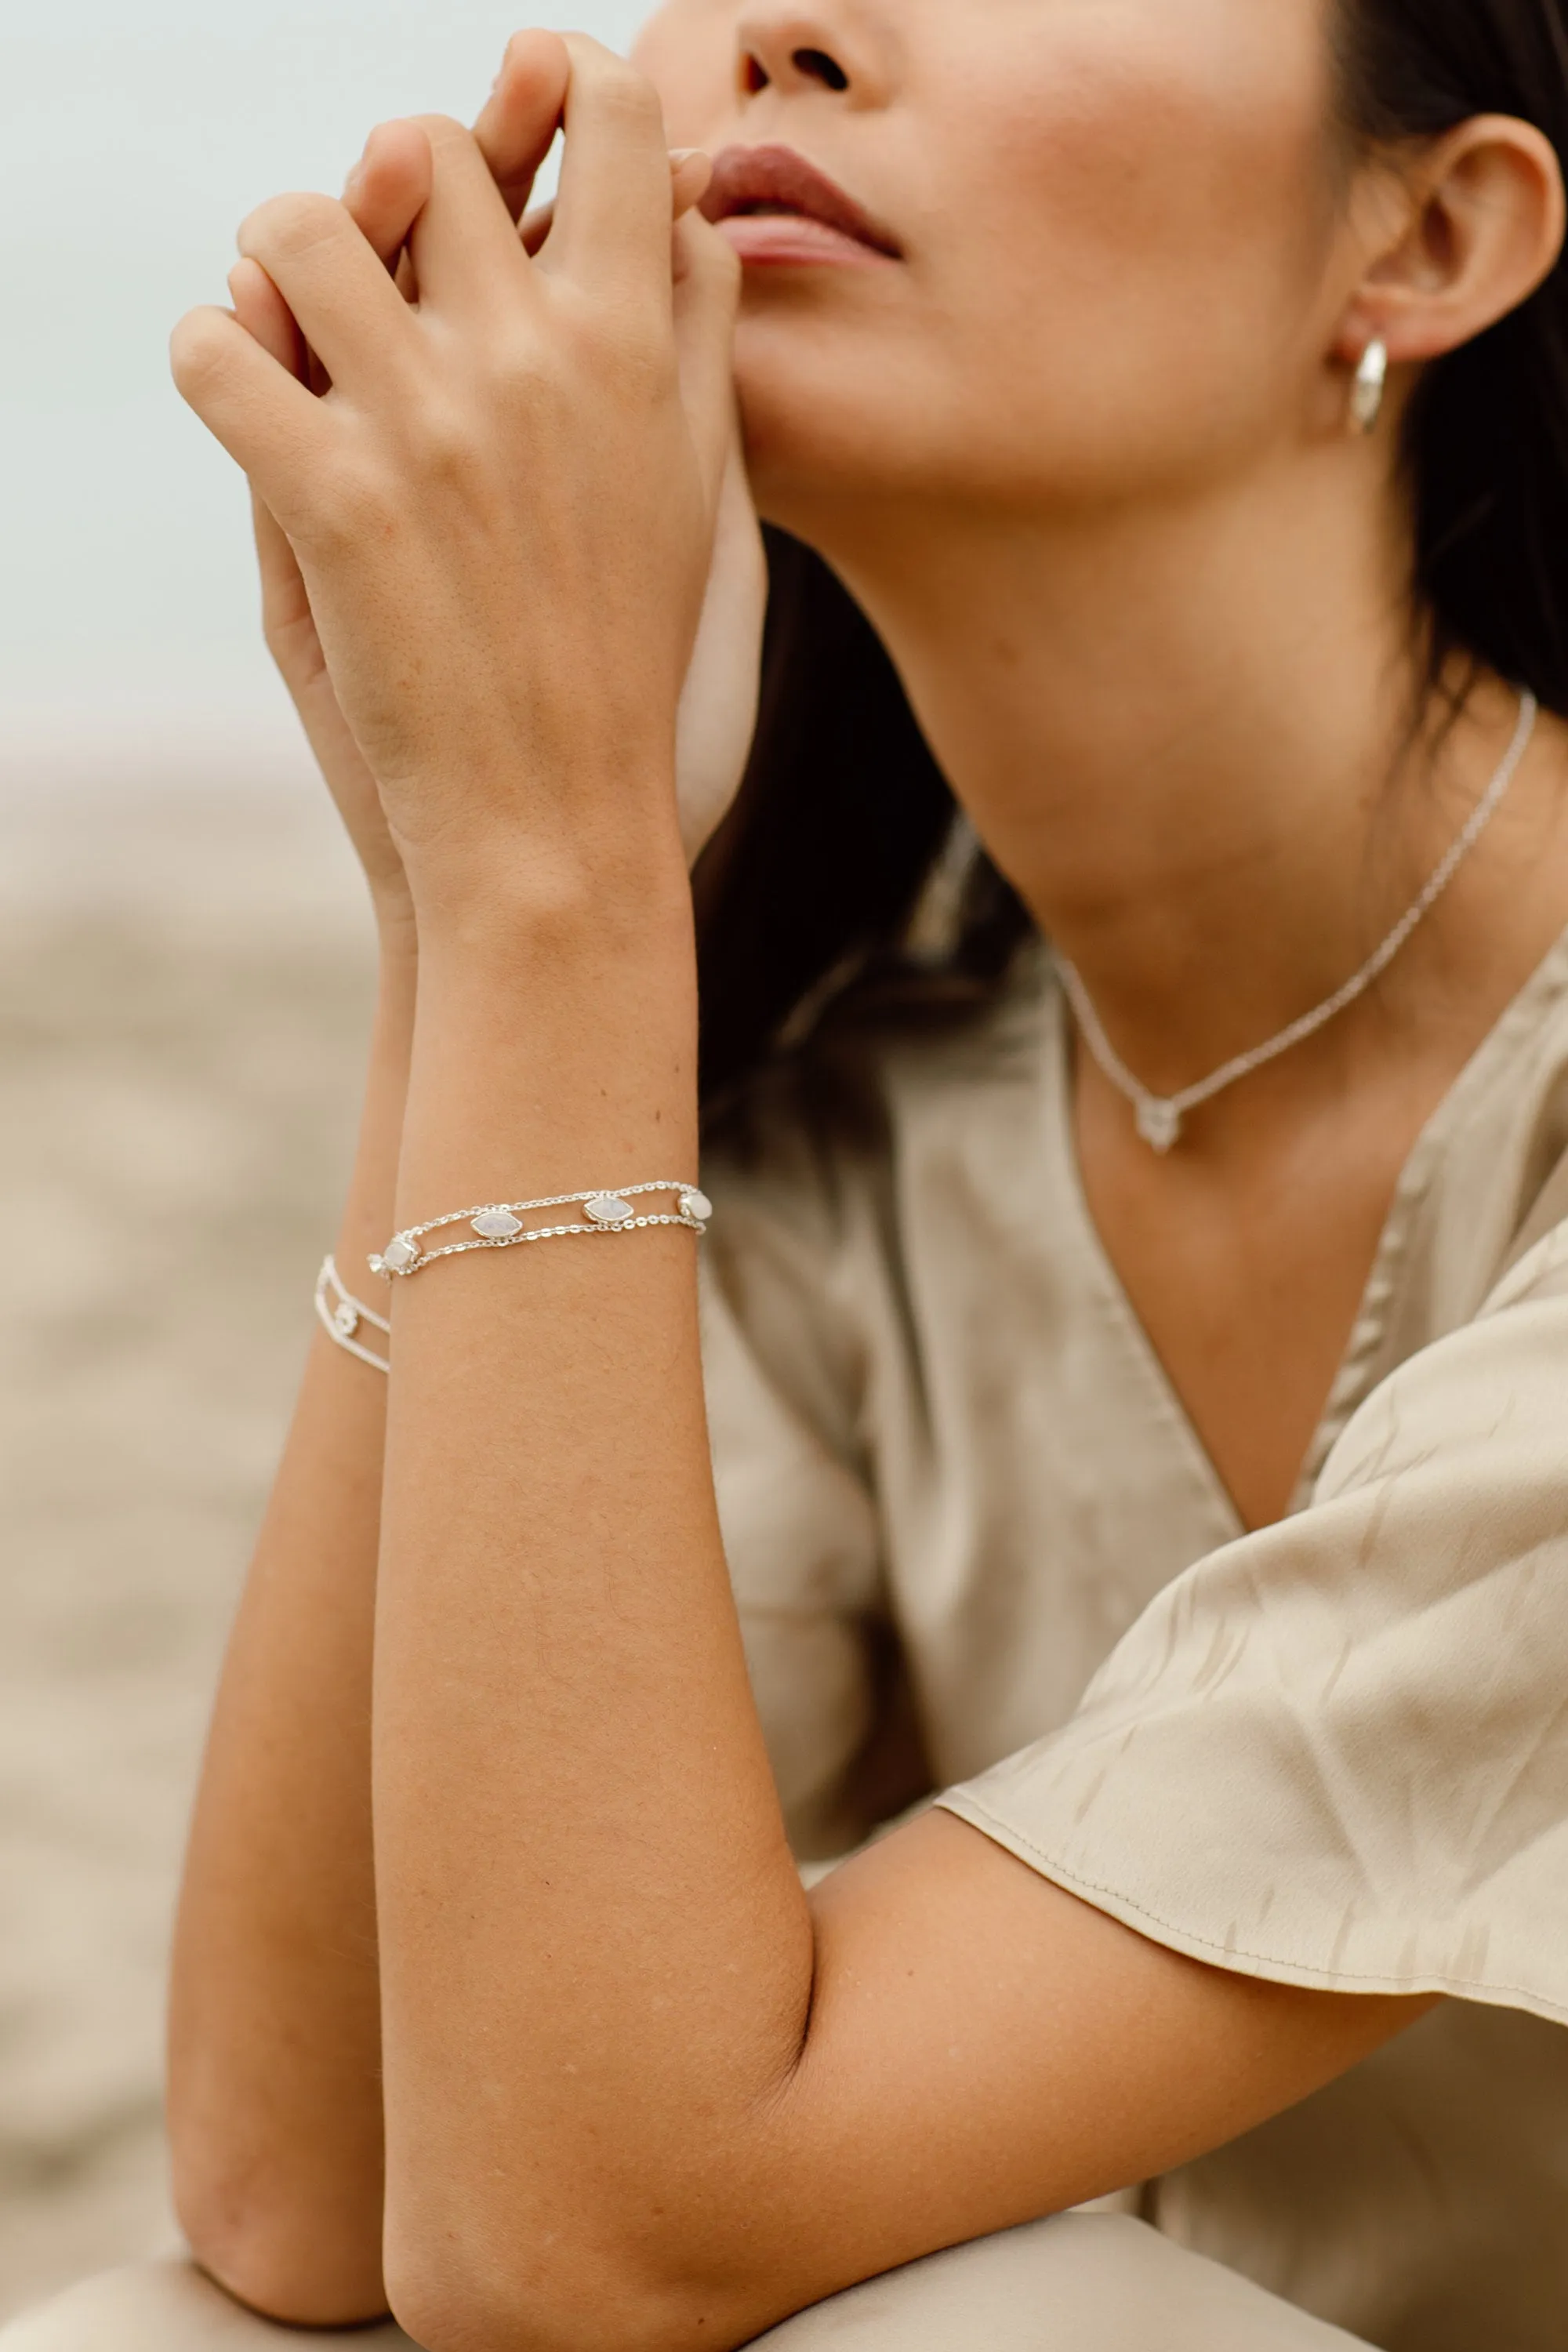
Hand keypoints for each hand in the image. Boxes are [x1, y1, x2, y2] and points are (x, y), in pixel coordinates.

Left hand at [175, 37, 747, 918]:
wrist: (561, 837)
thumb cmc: (641, 683)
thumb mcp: (706, 505)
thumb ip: (695, 348)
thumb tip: (687, 208)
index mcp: (640, 351)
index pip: (614, 113)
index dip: (562, 83)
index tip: (525, 114)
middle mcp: (538, 358)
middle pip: (427, 149)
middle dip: (390, 197)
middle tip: (384, 275)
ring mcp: (428, 423)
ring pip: (295, 224)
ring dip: (276, 268)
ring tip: (293, 336)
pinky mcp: (332, 502)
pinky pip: (217, 349)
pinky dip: (213, 368)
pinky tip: (248, 415)